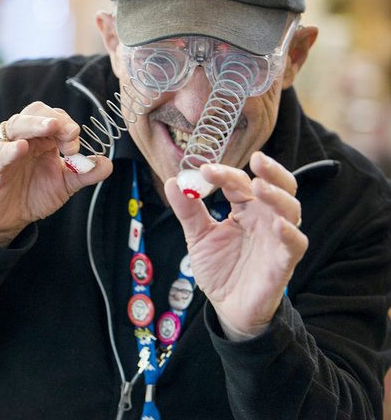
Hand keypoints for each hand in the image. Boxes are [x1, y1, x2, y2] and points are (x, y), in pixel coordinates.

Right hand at [0, 102, 111, 246]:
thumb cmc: (32, 195)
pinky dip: (10, 148)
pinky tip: (21, 148)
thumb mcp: (64, 185)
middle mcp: (23, 138)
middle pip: (35, 111)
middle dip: (55, 118)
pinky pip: (0, 153)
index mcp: (42, 139)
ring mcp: (6, 149)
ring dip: (35, 124)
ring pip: (16, 124)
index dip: (69, 126)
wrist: (8, 220)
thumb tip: (107, 163)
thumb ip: (85, 173)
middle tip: (71, 133)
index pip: (55, 118)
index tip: (76, 146)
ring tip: (51, 127)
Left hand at [164, 151, 307, 340]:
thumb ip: (188, 211)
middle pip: (278, 186)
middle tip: (256, 158)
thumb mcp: (198, 237)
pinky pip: (295, 244)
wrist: (228, 307)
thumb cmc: (220, 268)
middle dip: (271, 170)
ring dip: (277, 195)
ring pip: (290, 209)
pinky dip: (289, 233)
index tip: (205, 170)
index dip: (225, 174)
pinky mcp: (284, 263)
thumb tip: (173, 181)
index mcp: (245, 208)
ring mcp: (277, 239)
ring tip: (259, 186)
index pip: (240, 183)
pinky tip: (278, 225)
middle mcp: (265, 218)